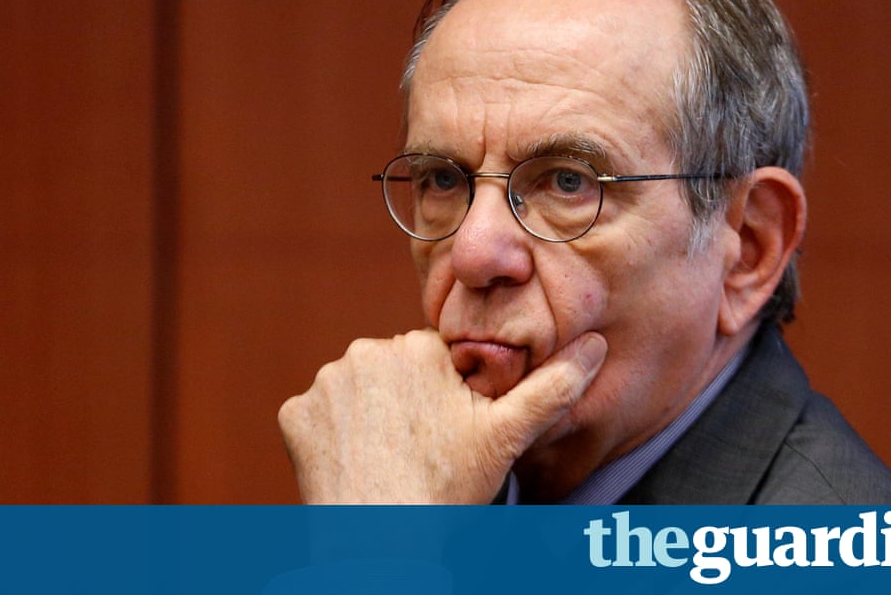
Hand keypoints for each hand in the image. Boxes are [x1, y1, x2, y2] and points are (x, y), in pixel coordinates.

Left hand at [278, 329, 607, 503]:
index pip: (435, 360)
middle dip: (406, 400)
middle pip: (393, 370)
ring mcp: (322, 384)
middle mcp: (362, 352)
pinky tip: (355, 464)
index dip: (445, 396)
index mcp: (415, 347)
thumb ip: (553, 385)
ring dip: (369, 415)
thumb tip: (596, 344)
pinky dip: (333, 436)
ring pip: (357, 390)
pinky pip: (319, 415)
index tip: (447, 432)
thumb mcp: (507, 436)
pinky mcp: (294, 414)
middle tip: (420, 449)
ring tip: (389, 458)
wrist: (380, 547)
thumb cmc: (446, 490)